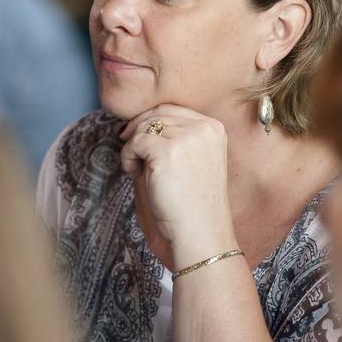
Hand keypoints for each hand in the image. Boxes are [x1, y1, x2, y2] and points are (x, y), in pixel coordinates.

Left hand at [120, 105, 238, 267]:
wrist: (199, 233)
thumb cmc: (192, 204)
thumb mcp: (190, 161)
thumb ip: (172, 139)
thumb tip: (137, 124)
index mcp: (213, 128)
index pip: (173, 109)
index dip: (150, 120)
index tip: (134, 135)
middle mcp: (204, 128)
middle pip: (157, 114)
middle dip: (137, 131)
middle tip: (129, 152)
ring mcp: (187, 138)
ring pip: (144, 128)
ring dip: (133, 148)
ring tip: (139, 172)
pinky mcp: (167, 151)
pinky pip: (134, 143)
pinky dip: (128, 158)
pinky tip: (136, 176)